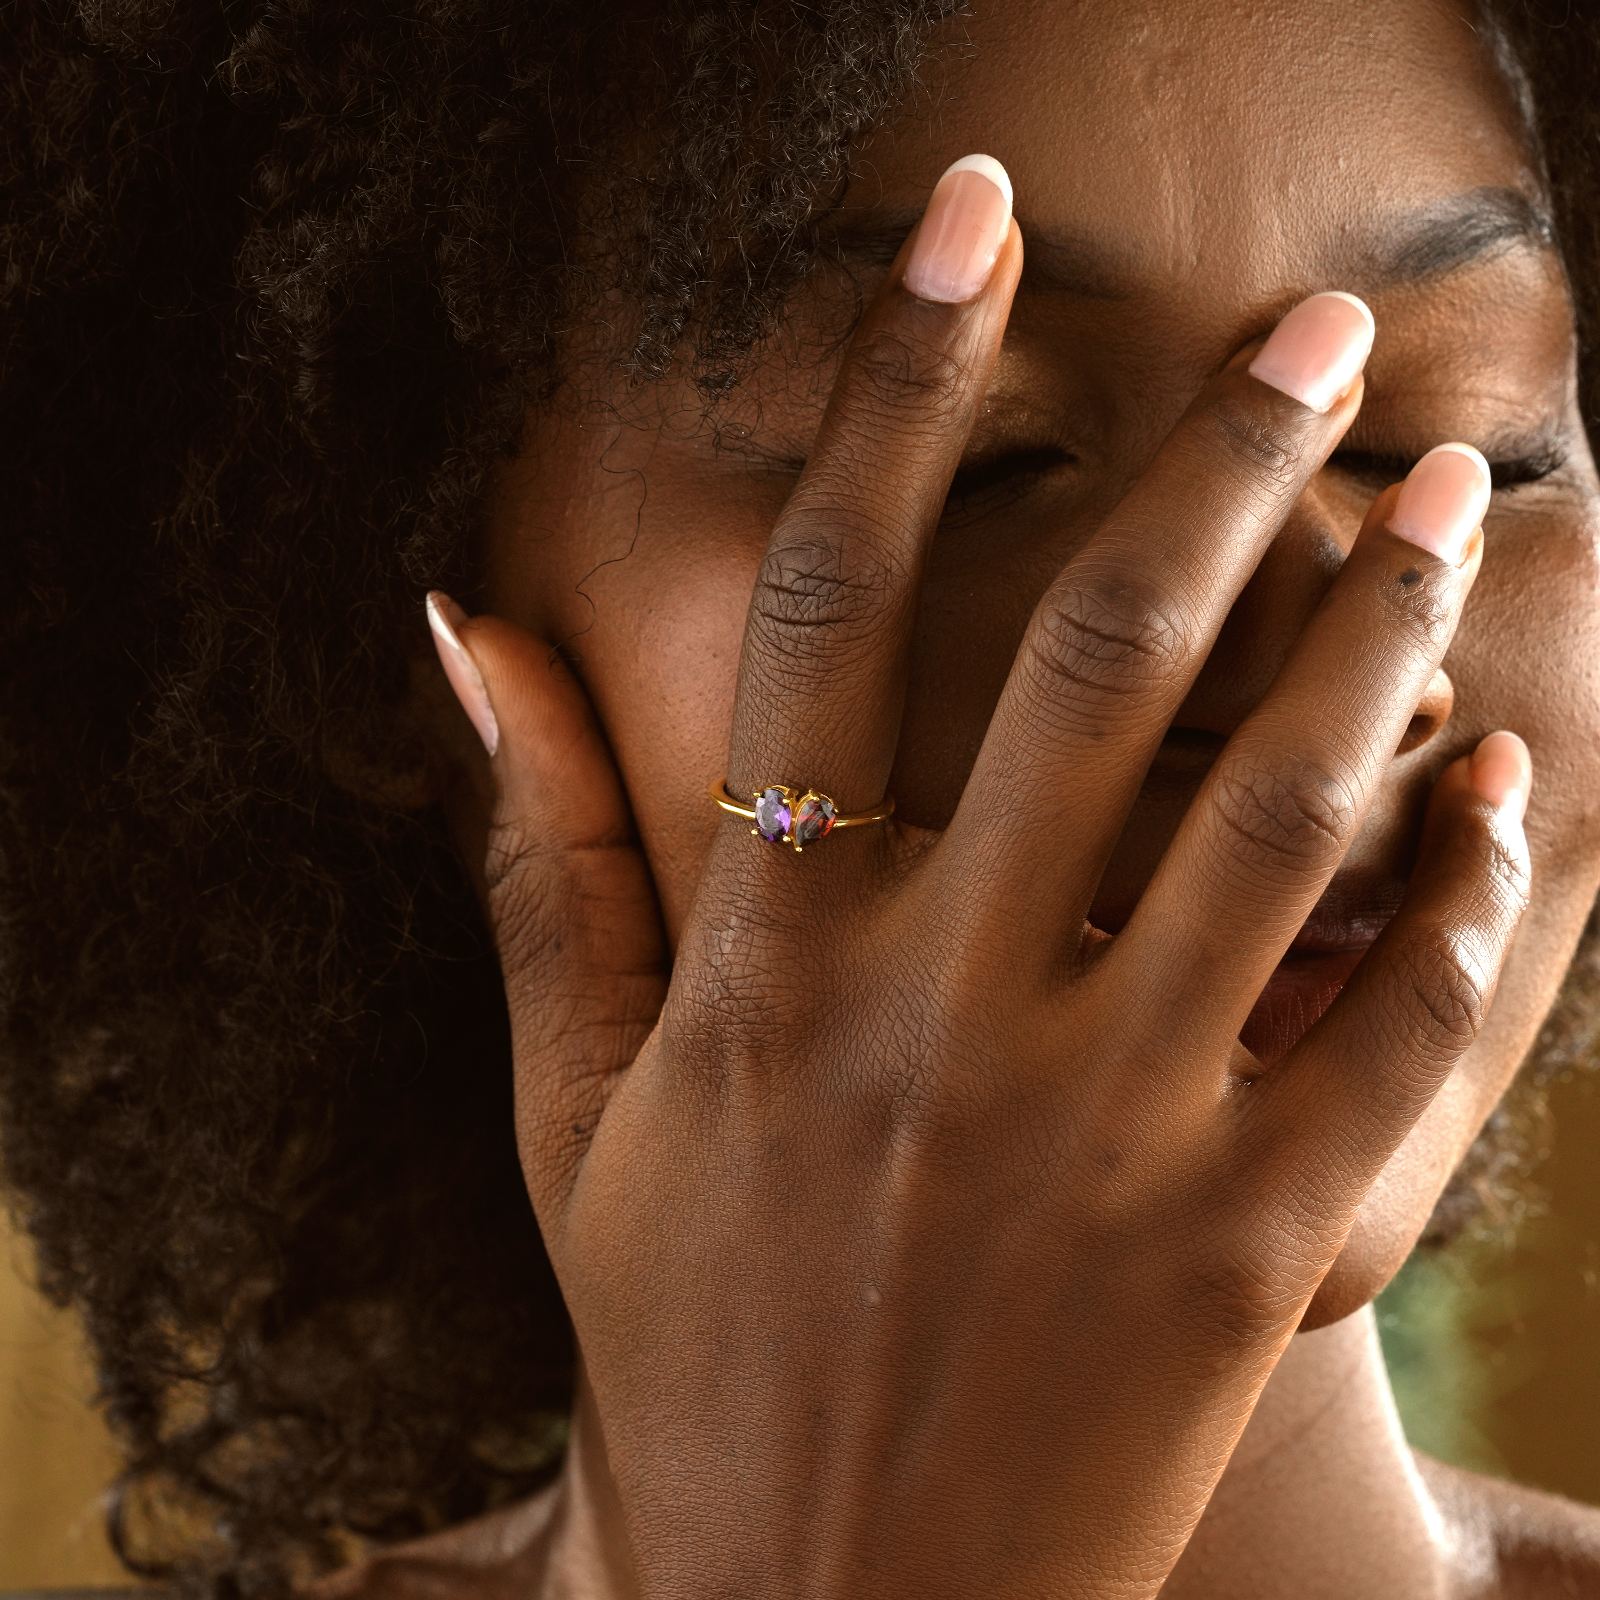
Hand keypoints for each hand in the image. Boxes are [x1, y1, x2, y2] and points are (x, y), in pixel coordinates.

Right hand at [425, 156, 1531, 1597]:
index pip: (826, 607)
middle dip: (1217, 462)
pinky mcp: (1241, 1246)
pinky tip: (1494, 779)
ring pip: (1275, 815)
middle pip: (1098, 659)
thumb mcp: (572, 1112)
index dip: (897, 393)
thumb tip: (460, 637)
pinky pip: (1390, 1029)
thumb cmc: (687, 1347)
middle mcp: (940, 1015)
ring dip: (1373, 630)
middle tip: (1311, 332)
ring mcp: (1105, 1131)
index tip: (969, 231)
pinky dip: (1462, 891)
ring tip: (1441, 493)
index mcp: (769, 968)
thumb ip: (540, 861)